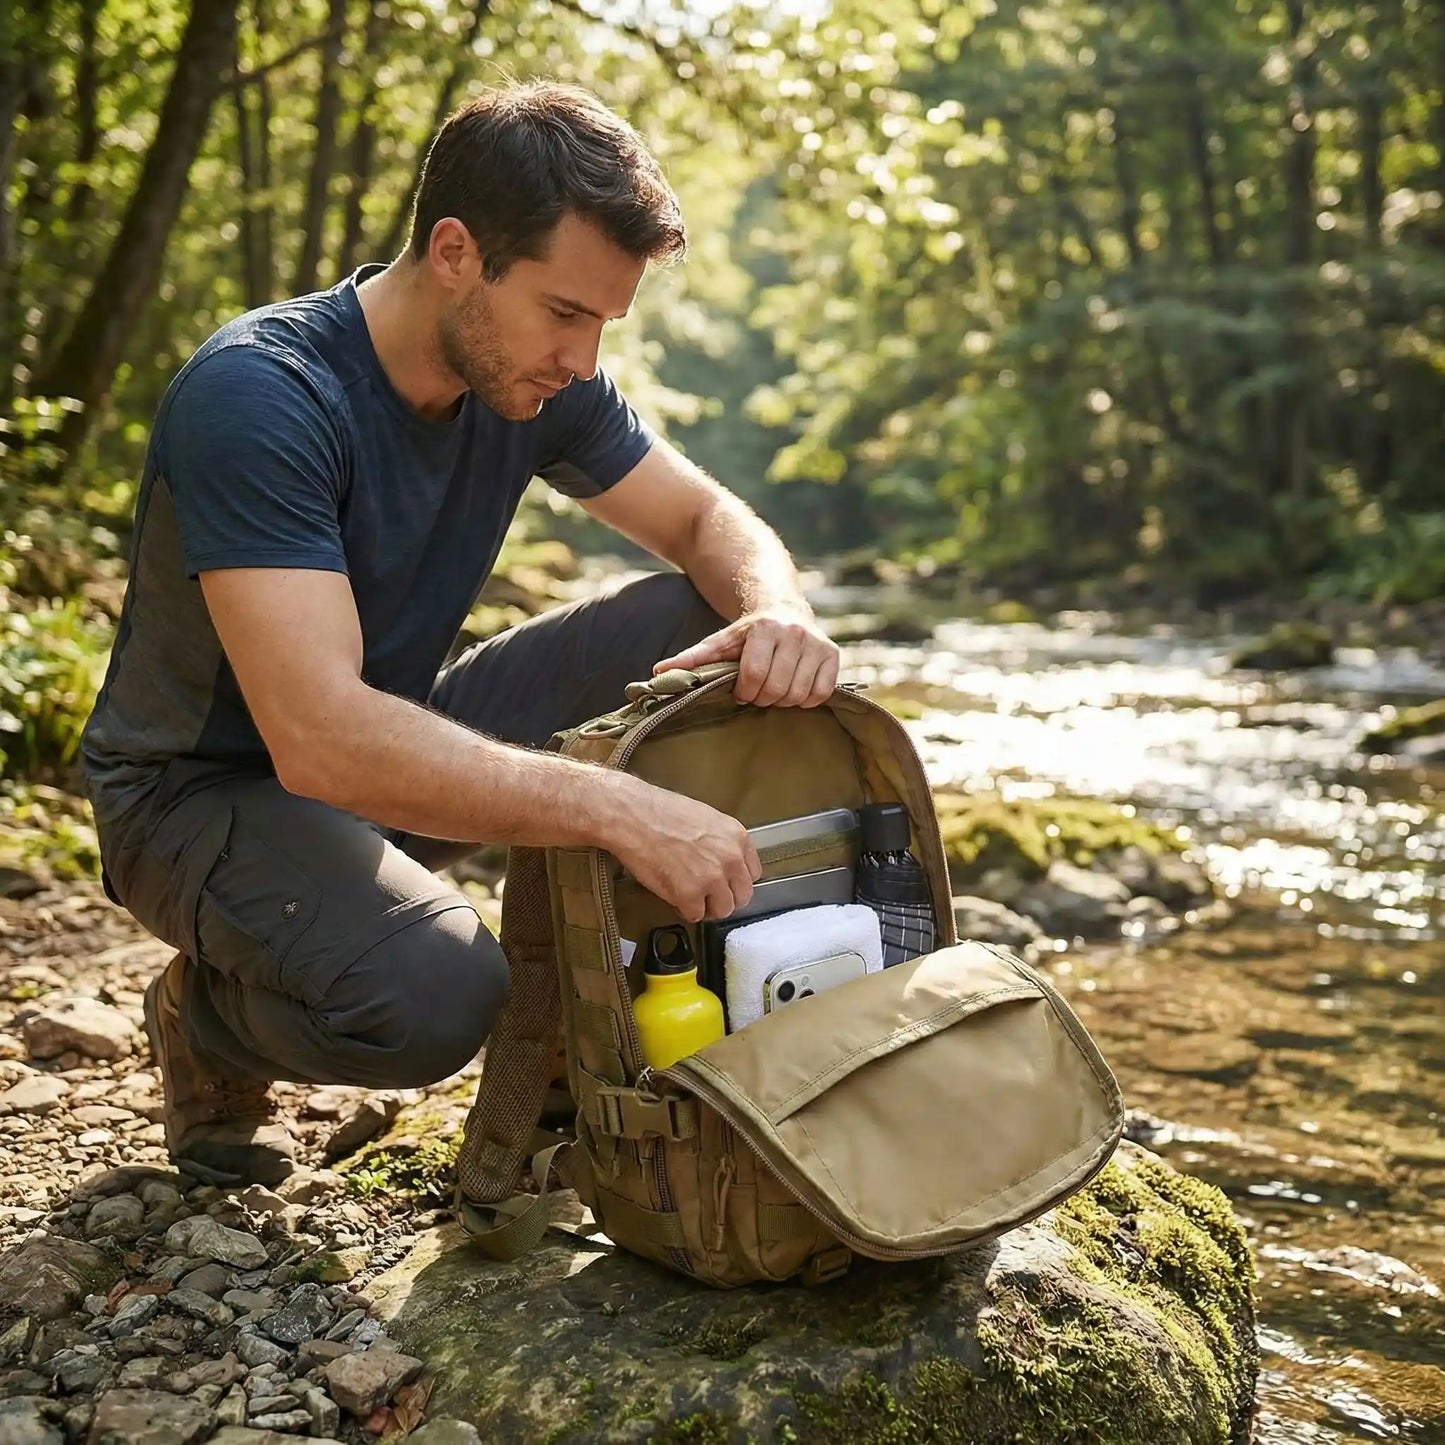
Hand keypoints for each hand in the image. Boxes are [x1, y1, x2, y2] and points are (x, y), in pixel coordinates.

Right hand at [609, 779, 761, 922]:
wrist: (633, 816)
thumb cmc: (660, 812)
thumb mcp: (706, 818)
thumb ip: (721, 842)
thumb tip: (723, 861)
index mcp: (736, 837)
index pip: (753, 873)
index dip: (735, 880)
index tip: (725, 883)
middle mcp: (730, 859)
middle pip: (742, 896)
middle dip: (724, 897)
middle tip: (707, 895)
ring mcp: (711, 878)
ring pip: (722, 910)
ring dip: (706, 907)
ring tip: (690, 897)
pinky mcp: (689, 895)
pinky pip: (695, 915)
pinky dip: (684, 910)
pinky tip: (674, 896)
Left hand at [653, 603, 840, 707]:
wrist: (782, 609)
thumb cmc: (746, 633)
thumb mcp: (719, 642)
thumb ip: (691, 658)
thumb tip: (657, 672)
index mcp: (766, 628)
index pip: (755, 675)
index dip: (744, 691)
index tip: (740, 690)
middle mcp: (795, 632)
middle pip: (778, 688)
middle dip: (763, 697)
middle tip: (757, 692)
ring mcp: (817, 643)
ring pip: (800, 694)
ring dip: (784, 700)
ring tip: (774, 689)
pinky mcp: (834, 654)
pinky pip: (822, 693)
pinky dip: (807, 699)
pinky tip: (794, 689)